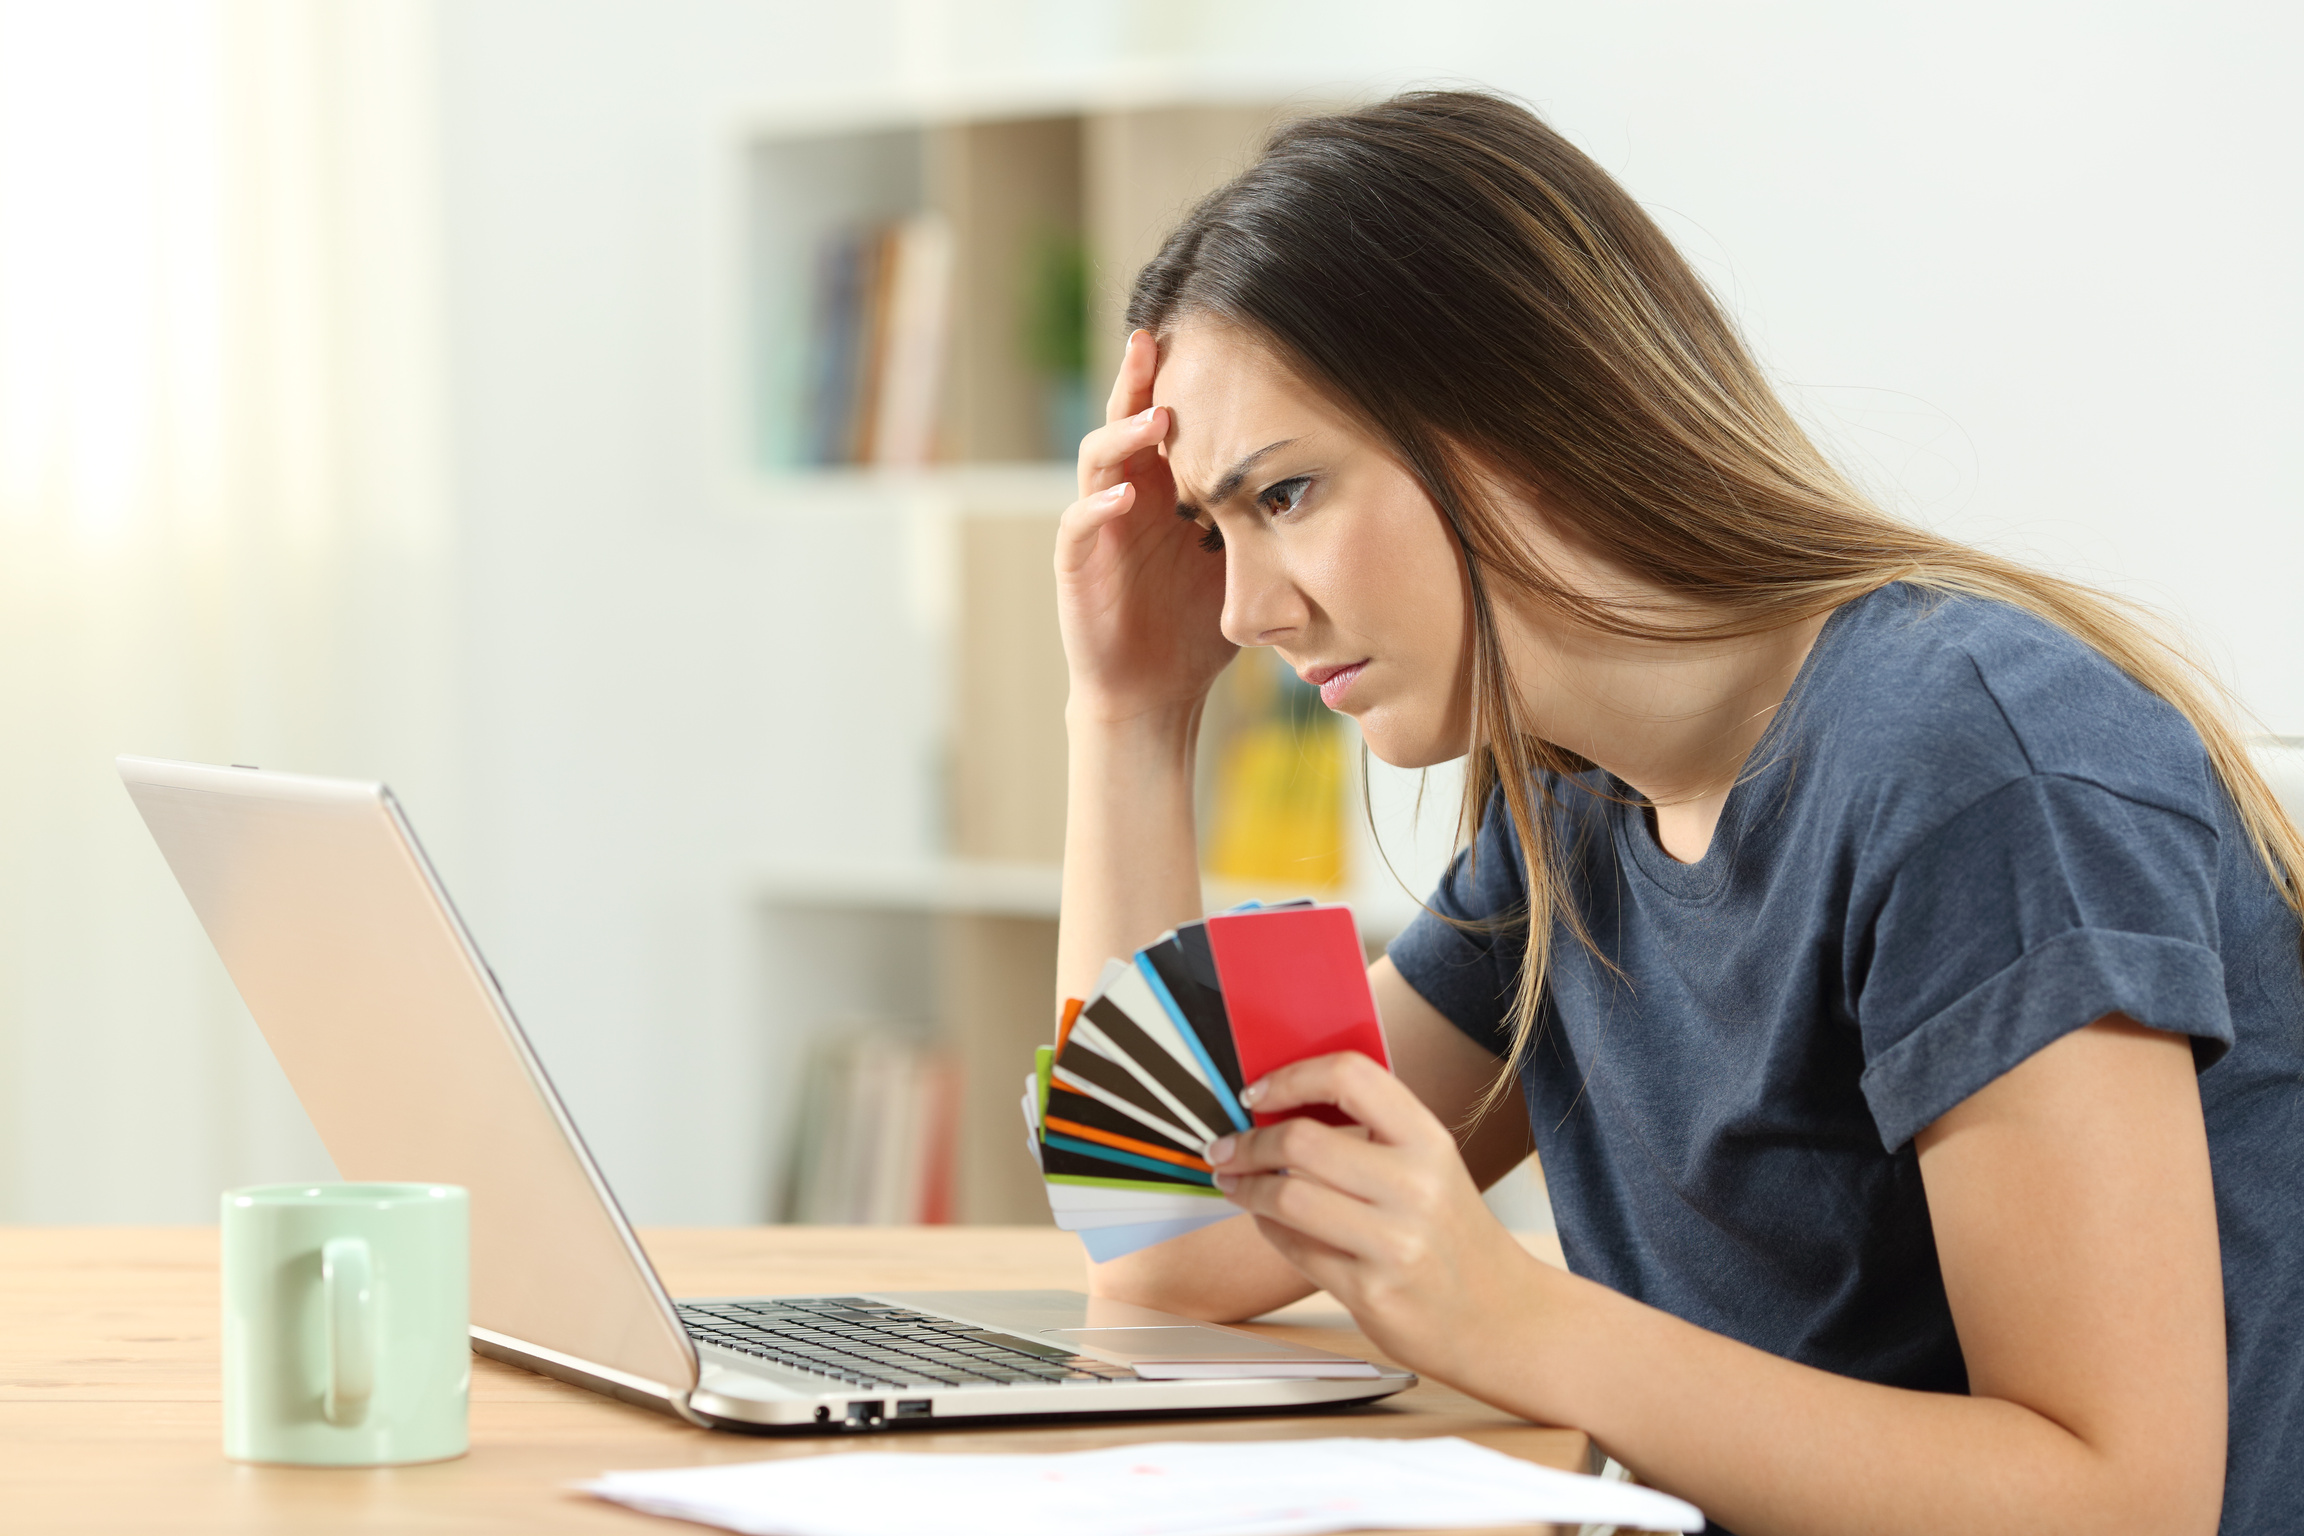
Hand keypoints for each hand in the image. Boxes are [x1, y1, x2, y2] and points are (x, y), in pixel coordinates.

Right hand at [1054, 329, 1234, 725]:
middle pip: (1127, 420)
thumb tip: (1329, 476)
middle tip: (1157, 338)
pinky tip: (1127, 493)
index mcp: (1165, 486)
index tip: (1209, 338)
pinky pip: (1079, 523)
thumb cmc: (1197, 624)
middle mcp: (1128, 493)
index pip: (1169, 419)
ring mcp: (1099, 524)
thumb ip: (1262, 515)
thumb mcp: (1242, 559)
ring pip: (1098, 459)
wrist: (1155, 691)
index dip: (1180, 379)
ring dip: (1125, 434)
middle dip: (1140, 379)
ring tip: (1158, 417)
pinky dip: (1099, 505)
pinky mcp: (1077, 563)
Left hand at [1206, 1052, 1549, 1381]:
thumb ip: (1371, 1132)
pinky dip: (1267, 1228)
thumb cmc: (1453, 1234)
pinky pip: (1294, 1248)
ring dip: (1245, 1187)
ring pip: (1287, 1198)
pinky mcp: (1370, 1292)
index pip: (1350, 1076)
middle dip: (1248, 1143)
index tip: (1258, 1092)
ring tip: (1234, 1182)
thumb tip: (1279, 1103)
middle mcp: (1416, 1186)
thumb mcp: (1431, 1166)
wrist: (1501, 1317)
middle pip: (1301, 1141)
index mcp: (1429, 1140)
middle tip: (1226, 1147)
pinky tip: (1267, 1221)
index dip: (1292, 1076)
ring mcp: (1394, 1243)